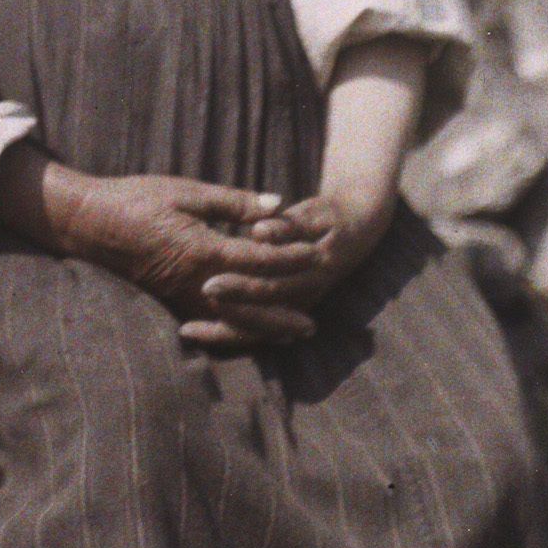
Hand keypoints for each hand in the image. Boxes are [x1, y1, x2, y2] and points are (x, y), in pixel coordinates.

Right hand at [68, 174, 323, 342]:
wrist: (87, 222)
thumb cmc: (137, 199)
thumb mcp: (187, 192)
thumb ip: (234, 203)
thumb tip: (278, 205)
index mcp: (203, 250)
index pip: (258, 260)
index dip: (291, 258)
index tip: (317, 255)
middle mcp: (194, 281)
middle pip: (249, 306)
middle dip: (282, 314)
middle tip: (311, 325)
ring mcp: (179, 296)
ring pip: (229, 321)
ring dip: (260, 329)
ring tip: (287, 336)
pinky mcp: (168, 300)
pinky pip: (206, 322)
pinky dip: (230, 330)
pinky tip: (244, 333)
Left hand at [179, 188, 395, 350]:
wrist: (359, 230)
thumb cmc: (333, 216)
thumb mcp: (317, 214)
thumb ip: (289, 225)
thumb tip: (260, 232)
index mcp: (313, 273)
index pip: (272, 287)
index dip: (240, 289)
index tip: (209, 285)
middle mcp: (306, 298)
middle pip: (261, 318)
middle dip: (224, 319)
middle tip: (188, 324)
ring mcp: (298, 307)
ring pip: (259, 332)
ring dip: (225, 333)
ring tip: (189, 331)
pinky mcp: (289, 309)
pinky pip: (258, 328)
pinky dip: (232, 330)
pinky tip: (202, 329)